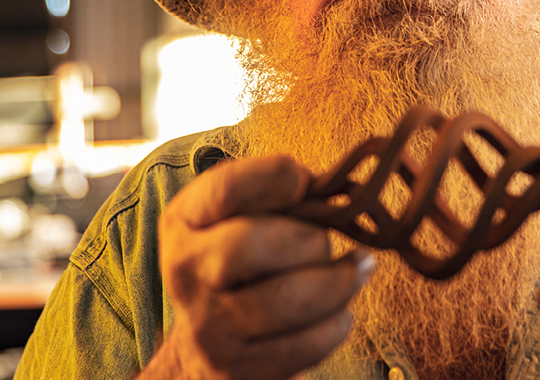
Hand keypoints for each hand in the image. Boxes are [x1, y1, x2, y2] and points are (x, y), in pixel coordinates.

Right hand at [152, 155, 373, 379]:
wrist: (203, 345)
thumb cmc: (239, 262)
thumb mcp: (238, 216)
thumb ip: (277, 195)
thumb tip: (334, 188)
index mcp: (184, 220)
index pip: (226, 189)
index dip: (274, 179)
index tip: (306, 182)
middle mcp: (185, 272)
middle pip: (249, 245)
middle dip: (307, 238)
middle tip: (325, 242)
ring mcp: (208, 327)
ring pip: (287, 300)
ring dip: (337, 281)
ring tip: (355, 268)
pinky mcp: (239, 369)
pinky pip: (307, 343)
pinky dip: (337, 321)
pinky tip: (339, 307)